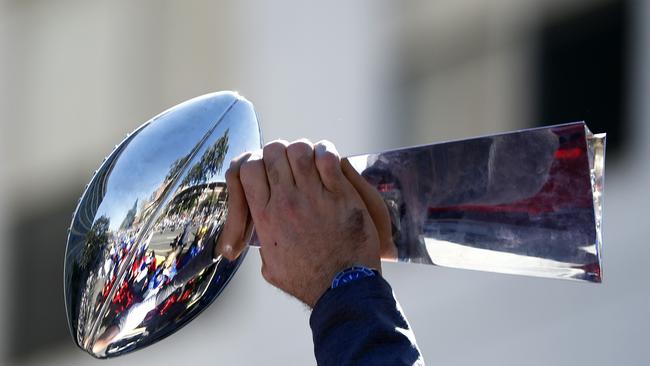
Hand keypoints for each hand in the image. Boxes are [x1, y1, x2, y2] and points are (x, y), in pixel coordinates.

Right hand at [215, 139, 396, 306]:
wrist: (343, 288)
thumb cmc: (309, 281)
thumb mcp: (271, 266)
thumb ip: (264, 243)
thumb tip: (263, 234)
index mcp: (265, 216)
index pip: (247, 167)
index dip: (255, 162)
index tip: (266, 170)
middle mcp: (285, 201)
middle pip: (273, 152)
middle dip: (279, 153)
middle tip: (289, 164)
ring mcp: (313, 195)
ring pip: (299, 149)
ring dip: (304, 152)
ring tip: (310, 162)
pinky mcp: (340, 194)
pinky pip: (328, 158)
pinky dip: (327, 154)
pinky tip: (329, 163)